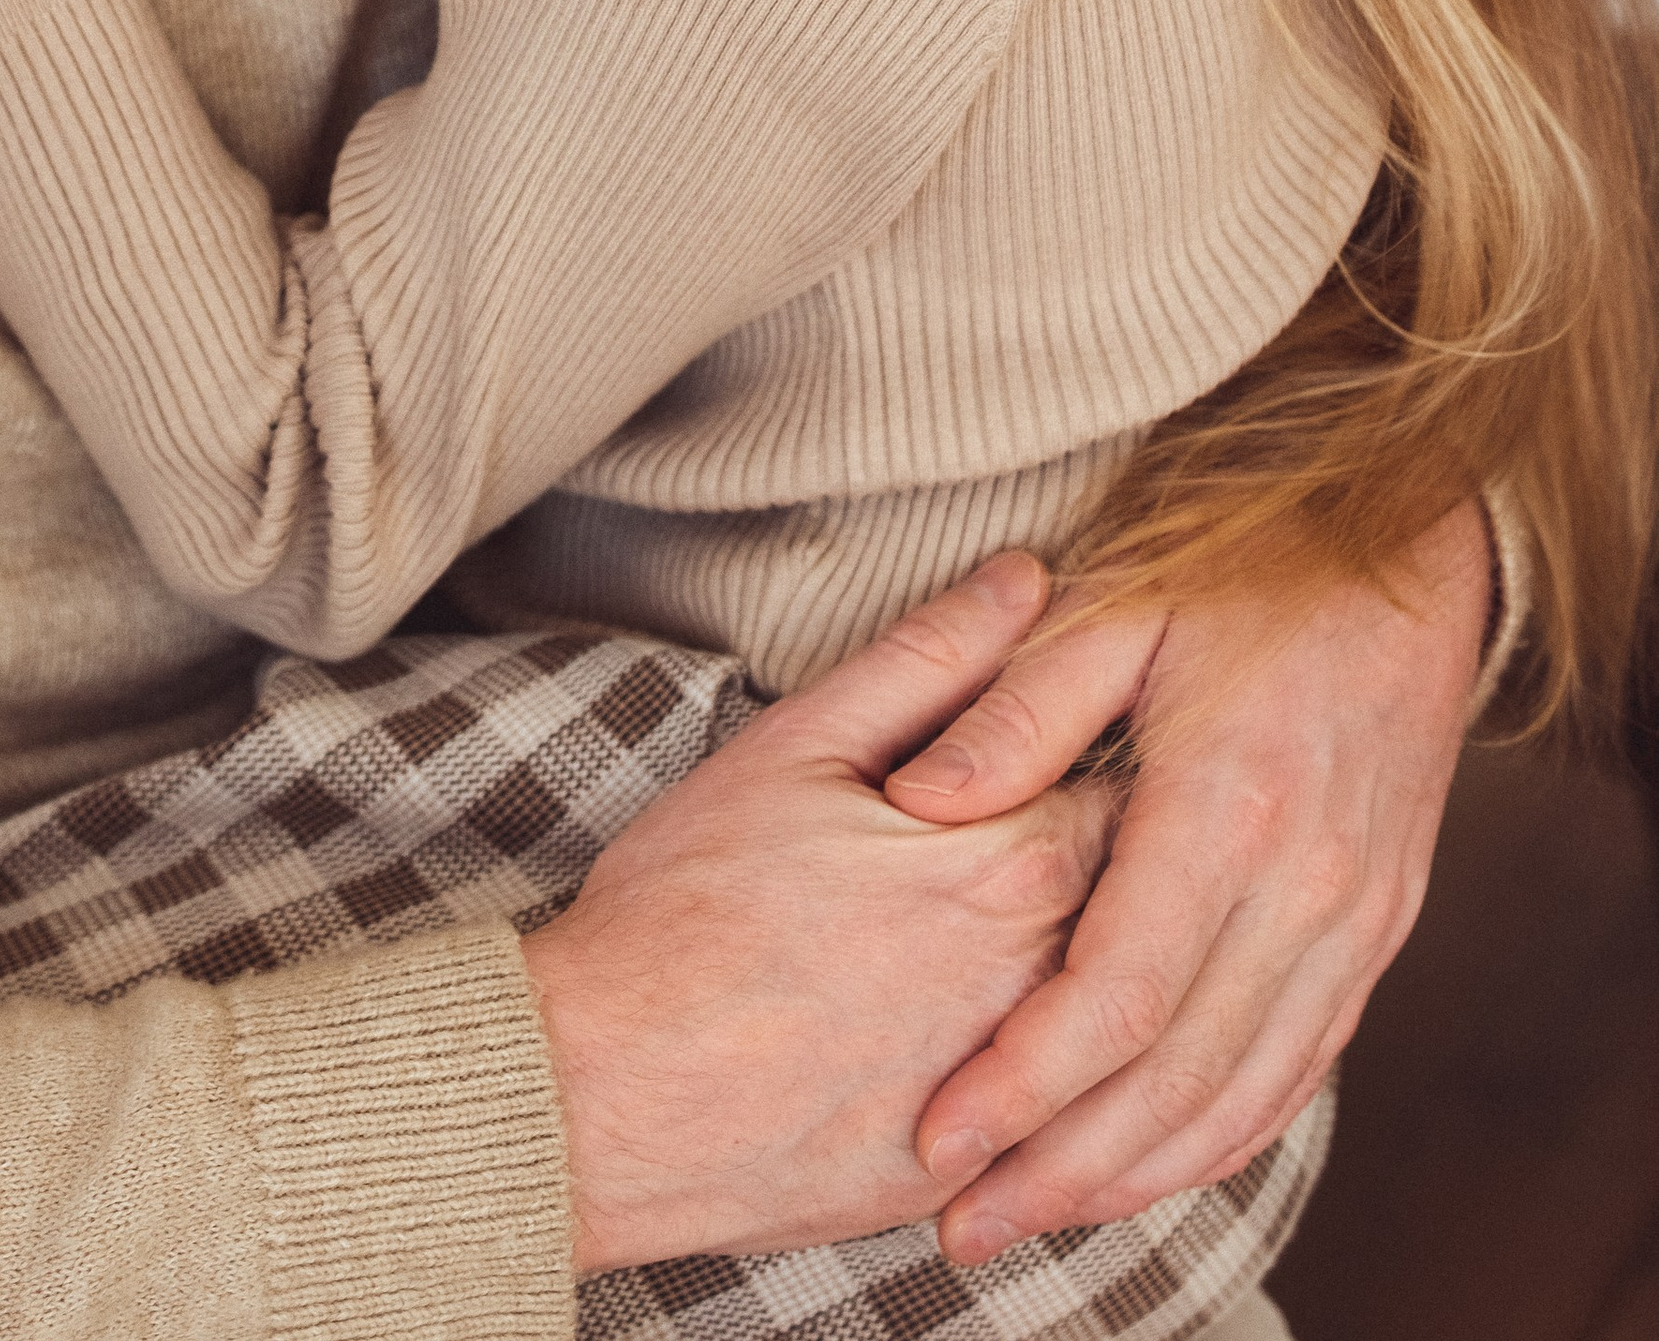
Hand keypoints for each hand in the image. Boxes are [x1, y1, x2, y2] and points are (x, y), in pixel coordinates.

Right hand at [521, 552, 1116, 1273]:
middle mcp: (1050, 984)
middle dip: (1140, 861)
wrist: (607, 1096)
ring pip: (1124, 1018)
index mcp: (1017, 862)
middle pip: (1151, 905)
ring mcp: (1027, 1098)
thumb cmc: (687, 910)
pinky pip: (1079, 1120)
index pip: (1145, 784)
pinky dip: (1078, 1079)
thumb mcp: (796, 749)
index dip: (1127, 748)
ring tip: (1024, 939)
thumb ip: (928, 658)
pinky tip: (1019, 1043)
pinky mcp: (988, 1181)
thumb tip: (1028, 577)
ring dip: (1110, 971)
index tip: (1101, 735)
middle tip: (1076, 829)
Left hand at [884, 500, 1490, 1257]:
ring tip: (1036, 1217)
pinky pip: (1299, 1069)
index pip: (1121, 993)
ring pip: (1245, 1094)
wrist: (1412, 556)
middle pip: (1180, 1076)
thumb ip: (1017, 706)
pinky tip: (1150, 1164)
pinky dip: (1222, 1134)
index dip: (1026, 1082)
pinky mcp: (1377, 932)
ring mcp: (1356, 920)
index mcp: (1229, 805)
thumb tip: (919, 802)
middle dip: (1065, 1166)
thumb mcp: (1117, 602)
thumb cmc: (1247, 563)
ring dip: (1138, 1174)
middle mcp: (1306, 886)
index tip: (940, 1137)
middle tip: (963, 1225)